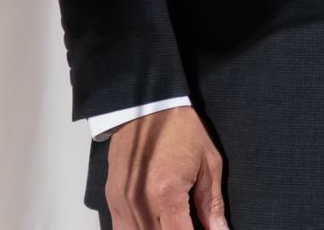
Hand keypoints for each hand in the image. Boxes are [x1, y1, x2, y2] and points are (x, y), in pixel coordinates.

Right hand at [104, 105, 228, 229]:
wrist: (148, 106)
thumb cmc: (180, 130)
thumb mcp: (208, 163)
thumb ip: (212, 203)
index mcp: (166, 193)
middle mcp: (140, 203)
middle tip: (191, 223)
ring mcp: (122, 204)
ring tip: (174, 222)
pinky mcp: (112, 201)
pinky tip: (156, 223)